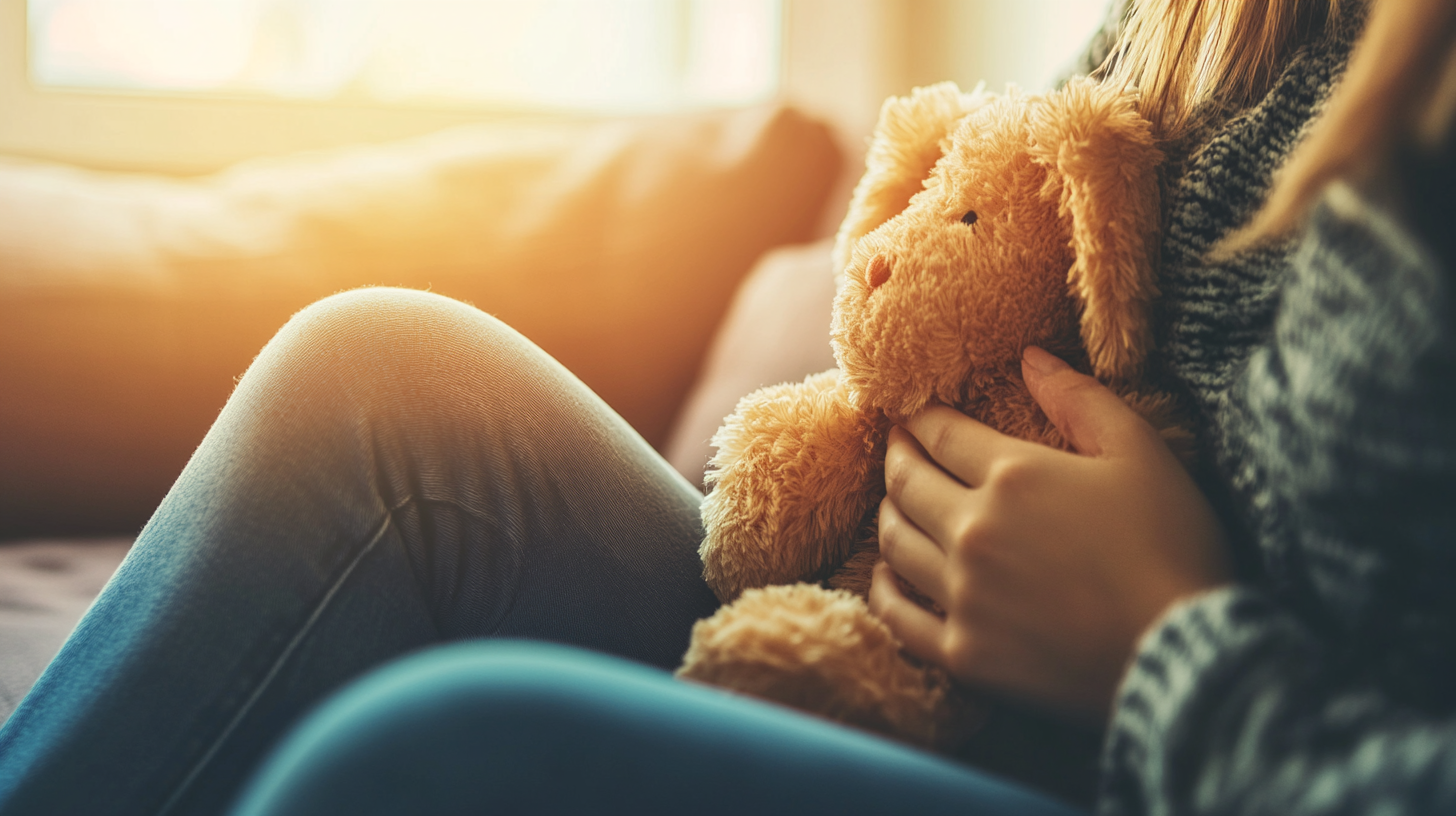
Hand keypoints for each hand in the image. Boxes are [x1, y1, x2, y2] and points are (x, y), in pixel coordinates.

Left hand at [868, 347, 1228, 719]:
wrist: (1183, 653)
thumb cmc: (1172, 547)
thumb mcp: (1140, 452)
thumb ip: (1079, 399)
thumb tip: (1030, 356)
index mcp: (1012, 475)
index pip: (941, 433)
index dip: (919, 417)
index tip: (911, 412)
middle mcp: (973, 530)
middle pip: (907, 482)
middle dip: (897, 456)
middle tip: (896, 446)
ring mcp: (963, 594)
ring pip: (896, 542)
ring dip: (889, 513)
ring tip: (894, 501)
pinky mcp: (964, 651)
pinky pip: (899, 617)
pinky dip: (883, 591)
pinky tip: (886, 576)